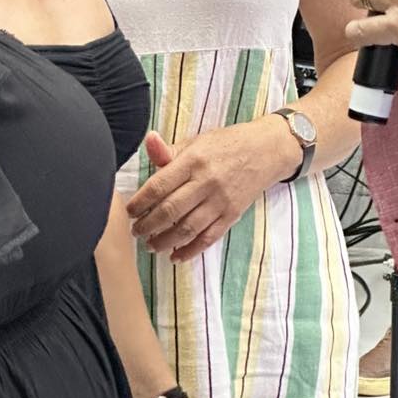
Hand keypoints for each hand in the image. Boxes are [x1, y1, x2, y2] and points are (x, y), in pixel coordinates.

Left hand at [127, 123, 298, 260]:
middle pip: (170, 210)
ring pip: (187, 228)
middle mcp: (206, 181)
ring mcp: (220, 200)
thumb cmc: (227, 143)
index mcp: (194, 159)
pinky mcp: (232, 215)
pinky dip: (189, 251)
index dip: (140, 202)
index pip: (159, 185)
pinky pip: (208, 238)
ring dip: (164, 241)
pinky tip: (175, 256)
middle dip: (147, 225)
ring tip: (150, 244)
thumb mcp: (198, 141)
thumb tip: (148, 141)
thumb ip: (170, 150)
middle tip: (136, 231)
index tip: (129, 211)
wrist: (268, 150)